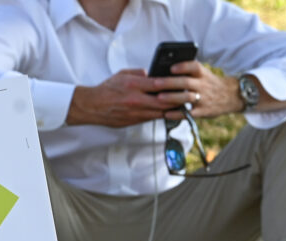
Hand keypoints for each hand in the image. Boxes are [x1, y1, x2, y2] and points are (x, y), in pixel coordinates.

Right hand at [67, 63, 241, 126]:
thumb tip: (152, 74)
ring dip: (174, 109)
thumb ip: (139, 74)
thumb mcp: (122, 75)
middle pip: (164, 100)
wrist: (91, 106)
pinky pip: (151, 118)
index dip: (175, 83)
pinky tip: (170, 112)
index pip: (160, 83)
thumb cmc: (106, 89)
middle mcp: (136, 100)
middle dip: (180, 99)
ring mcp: (135, 112)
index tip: (186, 82)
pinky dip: (162, 115)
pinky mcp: (133, 121)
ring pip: (160, 112)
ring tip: (187, 106)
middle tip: (193, 96)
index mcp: (134, 85)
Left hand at [163, 60, 243, 118]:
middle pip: (186, 82)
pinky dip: (177, 114)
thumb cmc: (209, 84)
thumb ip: (188, 72)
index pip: (194, 67)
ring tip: (158, 98)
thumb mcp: (203, 74)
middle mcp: (203, 85)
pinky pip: (189, 113)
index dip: (183, 67)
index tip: (171, 68)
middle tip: (155, 83)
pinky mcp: (202, 111)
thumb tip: (163, 70)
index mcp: (203, 74)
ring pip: (187, 98)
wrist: (230, 95)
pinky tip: (166, 114)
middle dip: (170, 82)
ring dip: (172, 98)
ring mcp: (203, 99)